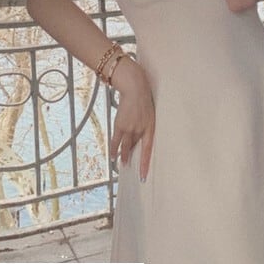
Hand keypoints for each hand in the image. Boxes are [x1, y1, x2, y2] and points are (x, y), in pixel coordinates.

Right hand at [109, 56, 154, 180]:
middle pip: (135, 147)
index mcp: (151, 127)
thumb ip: (144, 124)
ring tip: (123, 164)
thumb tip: (137, 136)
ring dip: (123, 156)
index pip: (148, 150)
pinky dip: (114, 149)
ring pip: (125, 146)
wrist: (135, 87)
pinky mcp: (120, 125)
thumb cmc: (143, 98)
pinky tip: (113, 156)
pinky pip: (116, 141)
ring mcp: (130, 128)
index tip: (143, 176)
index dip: (145, 164)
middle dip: (133, 158)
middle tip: (131, 168)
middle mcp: (141, 130)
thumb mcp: (149, 112)